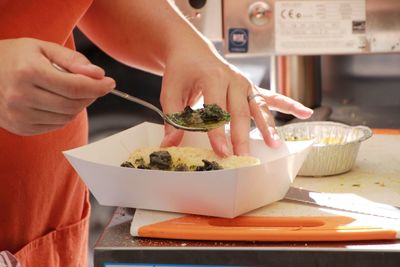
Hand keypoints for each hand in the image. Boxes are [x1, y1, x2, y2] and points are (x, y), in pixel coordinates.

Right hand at [0, 38, 114, 134]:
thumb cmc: (16, 56)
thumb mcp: (43, 48)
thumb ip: (73, 60)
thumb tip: (98, 74)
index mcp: (29, 72)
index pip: (76, 86)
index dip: (98, 86)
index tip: (110, 83)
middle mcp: (21, 97)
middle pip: (73, 104)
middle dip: (91, 95)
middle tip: (95, 85)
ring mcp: (19, 115)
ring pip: (67, 118)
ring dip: (79, 106)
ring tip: (73, 91)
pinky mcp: (20, 128)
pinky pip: (55, 125)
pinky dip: (65, 115)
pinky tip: (59, 102)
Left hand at [160, 41, 312, 155]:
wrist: (192, 50)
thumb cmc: (182, 71)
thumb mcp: (170, 92)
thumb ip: (173, 118)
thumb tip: (170, 145)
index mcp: (211, 77)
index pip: (215, 109)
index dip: (217, 132)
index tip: (221, 151)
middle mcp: (232, 79)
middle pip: (239, 111)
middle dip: (243, 136)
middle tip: (244, 157)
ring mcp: (244, 82)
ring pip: (258, 106)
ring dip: (268, 126)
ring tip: (275, 145)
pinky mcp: (250, 87)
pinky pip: (271, 96)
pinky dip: (288, 104)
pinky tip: (304, 112)